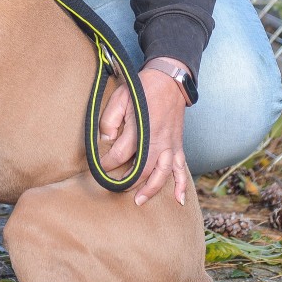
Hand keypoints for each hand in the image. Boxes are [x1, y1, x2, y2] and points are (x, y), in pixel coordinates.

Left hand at [98, 67, 188, 205]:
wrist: (169, 80)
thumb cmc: (143, 88)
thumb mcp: (119, 98)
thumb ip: (109, 120)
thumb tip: (106, 140)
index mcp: (140, 129)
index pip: (119, 155)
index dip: (107, 163)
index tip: (99, 166)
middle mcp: (157, 140)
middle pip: (142, 170)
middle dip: (128, 183)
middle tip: (115, 188)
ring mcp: (170, 144)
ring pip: (163, 173)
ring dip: (152, 189)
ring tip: (140, 201)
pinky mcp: (178, 145)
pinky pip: (181, 168)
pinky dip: (182, 185)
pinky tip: (180, 200)